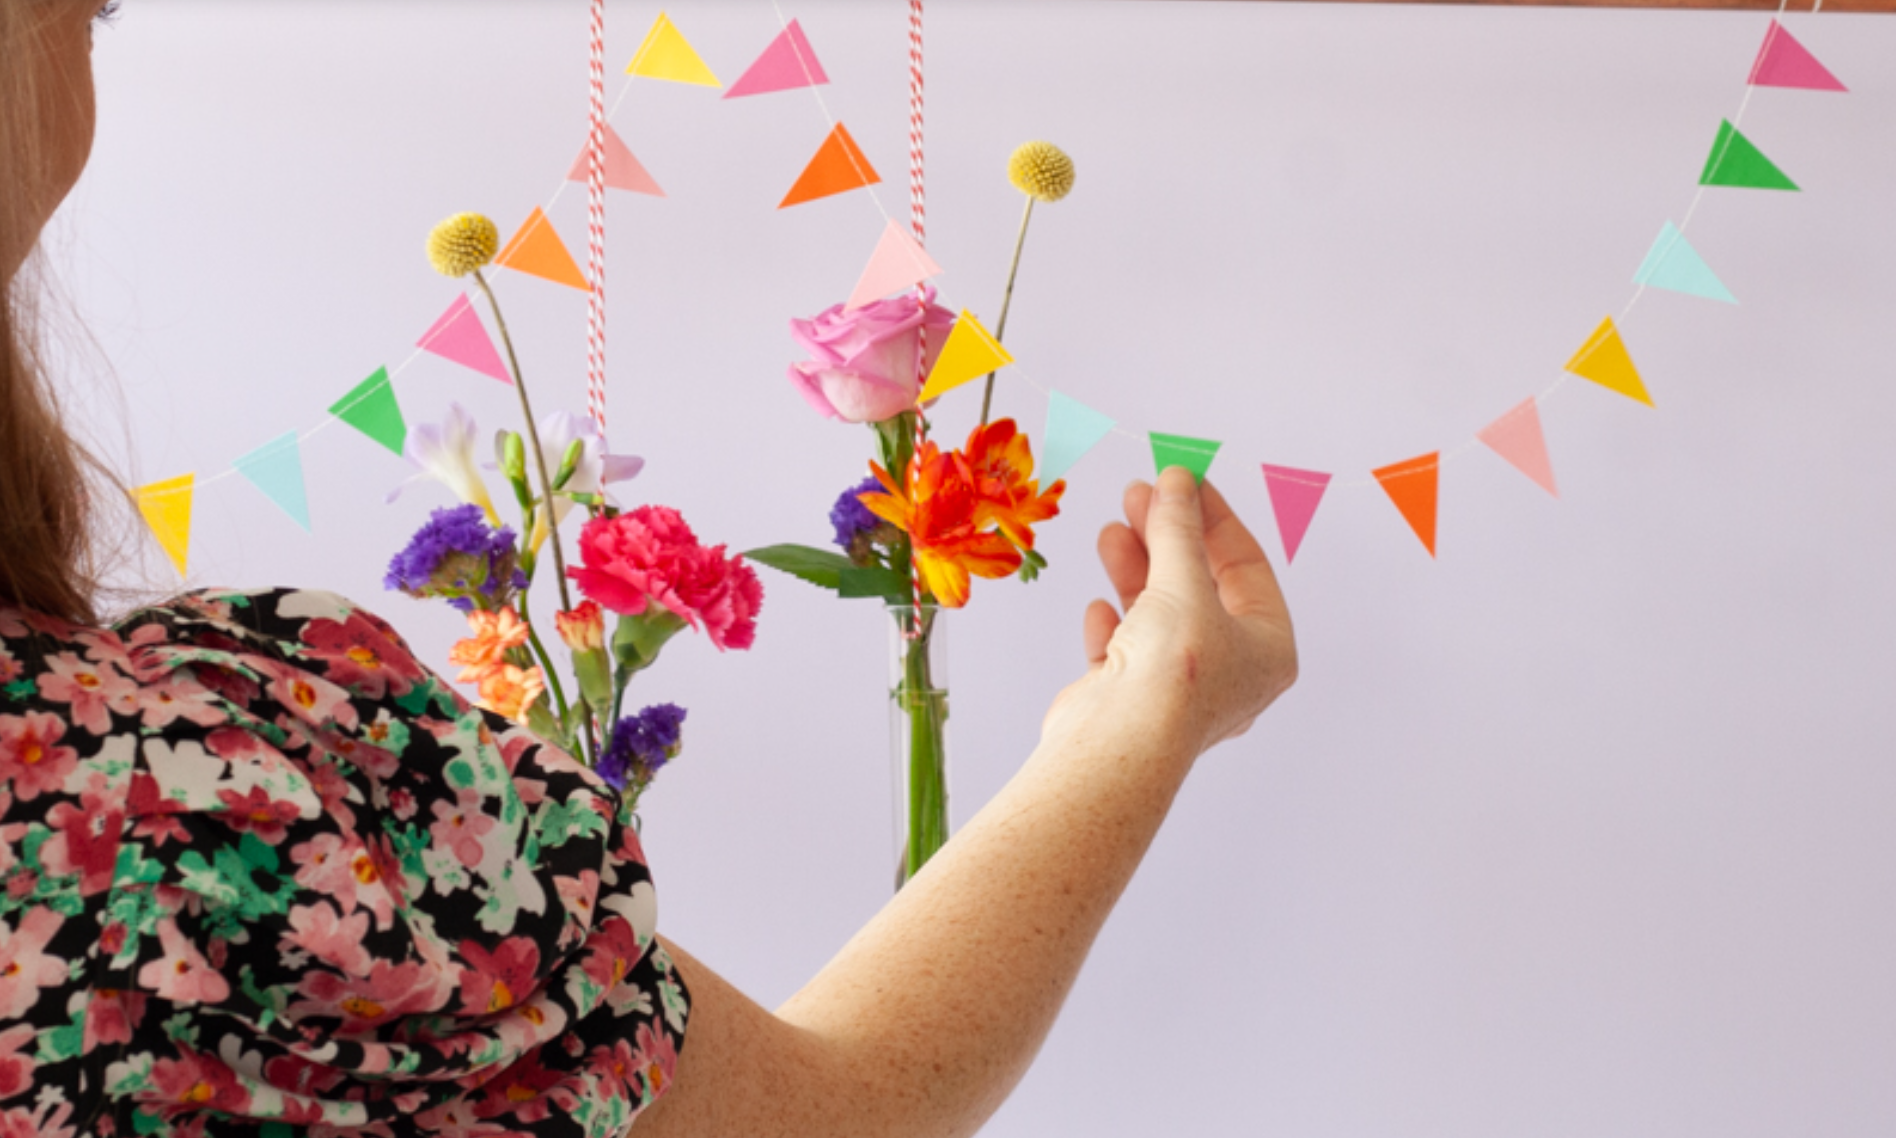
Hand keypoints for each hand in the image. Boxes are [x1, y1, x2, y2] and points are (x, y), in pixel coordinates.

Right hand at [1043, 467, 1296, 759]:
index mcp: (1268, 650)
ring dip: (1136, 571)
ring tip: (1111, 531)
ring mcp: (1180, 690)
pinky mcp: (1133, 703)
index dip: (1213, 518)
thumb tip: (1176, 480)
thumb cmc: (1172, 672)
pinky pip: (1126, 652)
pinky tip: (1100, 608)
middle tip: (1139, 495)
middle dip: (1168, 539)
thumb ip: (1178, 528)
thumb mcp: (1183, 582)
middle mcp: (1231, 673)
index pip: (1247, 567)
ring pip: (1160, 614)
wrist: (1117, 745)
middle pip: (1201, 587)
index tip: (1183, 481)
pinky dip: (1114, 625)